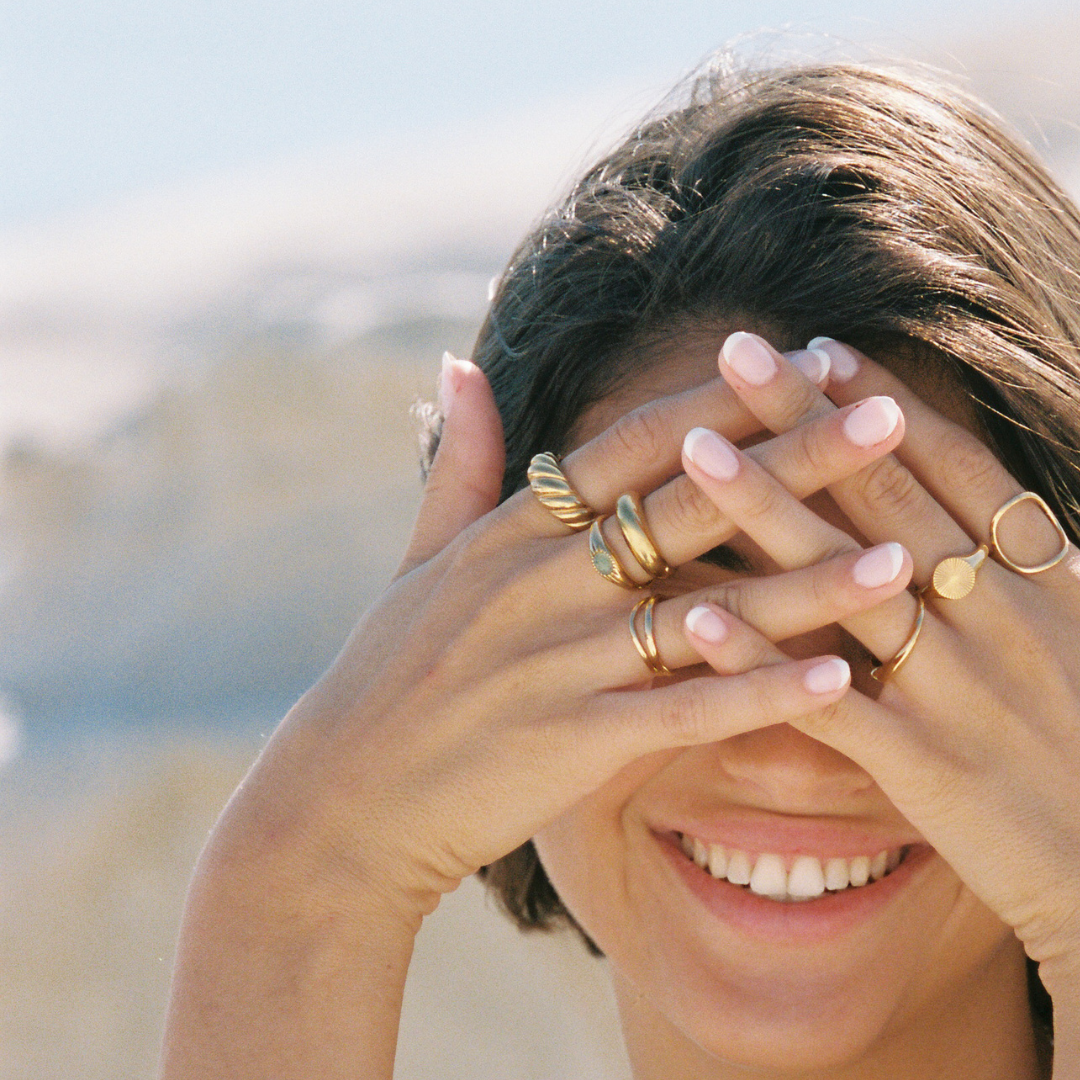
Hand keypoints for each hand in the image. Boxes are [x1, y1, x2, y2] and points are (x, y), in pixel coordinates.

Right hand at [212, 352, 912, 917]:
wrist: (342, 797)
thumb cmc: (388, 674)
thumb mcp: (420, 558)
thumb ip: (459, 462)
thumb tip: (458, 364)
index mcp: (513, 530)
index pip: (636, 444)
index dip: (727, 399)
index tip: (804, 362)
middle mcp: (540, 581)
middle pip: (688, 505)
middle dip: (792, 458)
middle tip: (887, 416)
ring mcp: (555, 661)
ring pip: (703, 612)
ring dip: (805, 584)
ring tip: (898, 556)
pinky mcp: (568, 742)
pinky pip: (680, 713)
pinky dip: (758, 696)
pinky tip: (836, 682)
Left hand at [688, 332, 1079, 978]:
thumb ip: (1030, 563)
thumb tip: (976, 506)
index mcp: (1042, 576)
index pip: (950, 465)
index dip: (882, 403)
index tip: (816, 347)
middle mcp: (996, 613)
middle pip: (884, 495)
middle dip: (804, 418)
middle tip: (735, 350)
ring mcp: (956, 687)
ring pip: (845, 579)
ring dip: (765, 509)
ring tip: (693, 451)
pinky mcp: (924, 766)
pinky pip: (829, 703)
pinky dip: (761, 659)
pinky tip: (695, 616)